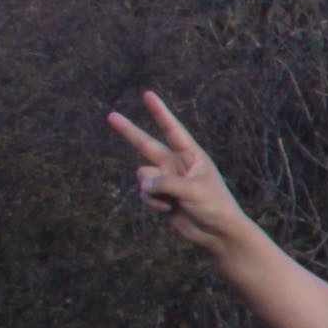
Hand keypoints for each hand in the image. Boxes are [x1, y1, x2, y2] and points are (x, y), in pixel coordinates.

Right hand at [105, 91, 247, 256]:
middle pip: (146, 144)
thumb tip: (142, 183)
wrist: (217, 233)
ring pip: (143, 176)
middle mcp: (176, 164)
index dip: (159, 112)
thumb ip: (165, 182)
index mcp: (192, 156)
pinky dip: (153, 202)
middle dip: (128, 131)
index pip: (172, 129)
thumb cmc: (214, 207)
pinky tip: (169, 210)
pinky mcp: (160, 197)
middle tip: (110, 115)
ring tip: (171, 200)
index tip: (147, 94)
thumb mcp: (192, 190)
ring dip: (153, 189)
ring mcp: (166, 180)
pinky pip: (145, 194)